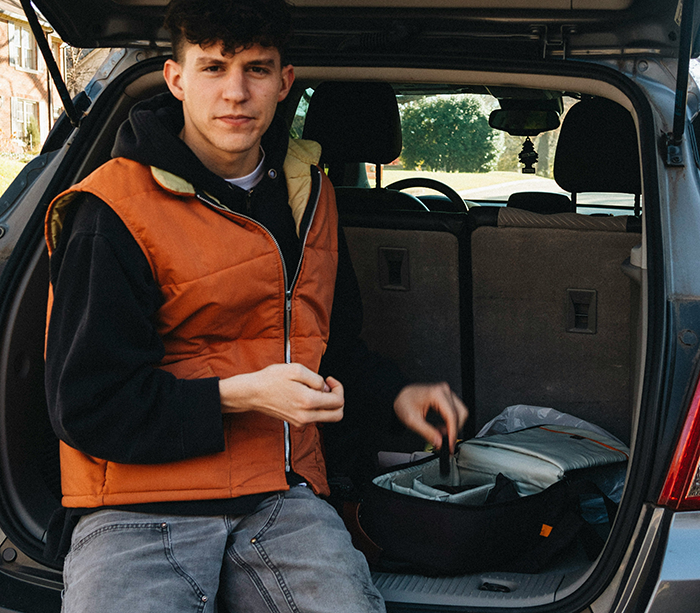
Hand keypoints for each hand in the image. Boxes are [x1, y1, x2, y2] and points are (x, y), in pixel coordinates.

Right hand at [219, 363, 343, 426]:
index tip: (329, 379)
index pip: (338, 401)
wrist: (252, 393)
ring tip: (314, 388)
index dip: (338, 387)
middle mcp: (306, 417)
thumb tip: (325, 389)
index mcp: (308, 402)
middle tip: (328, 387)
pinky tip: (305, 394)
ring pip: (327, 417)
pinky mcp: (296, 422)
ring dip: (327, 403)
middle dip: (338, 399)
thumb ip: (317, 379)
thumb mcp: (297, 369)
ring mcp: (301, 422)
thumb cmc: (271, 379)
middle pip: (337, 415)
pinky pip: (315, 417)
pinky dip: (317, 407)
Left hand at [393, 382, 467, 452]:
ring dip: (453, 426)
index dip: (452, 433)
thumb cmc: (404, 403)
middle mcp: (444, 391)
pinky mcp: (447, 398)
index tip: (450, 445)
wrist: (400, 396)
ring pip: (461, 413)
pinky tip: (440, 427)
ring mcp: (447, 393)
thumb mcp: (411, 420)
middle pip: (460, 414)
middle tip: (443, 440)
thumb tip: (439, 442)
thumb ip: (426, 432)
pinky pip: (456, 412)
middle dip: (453, 430)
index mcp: (437, 394)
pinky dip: (451, 422)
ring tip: (439, 432)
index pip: (452, 416)